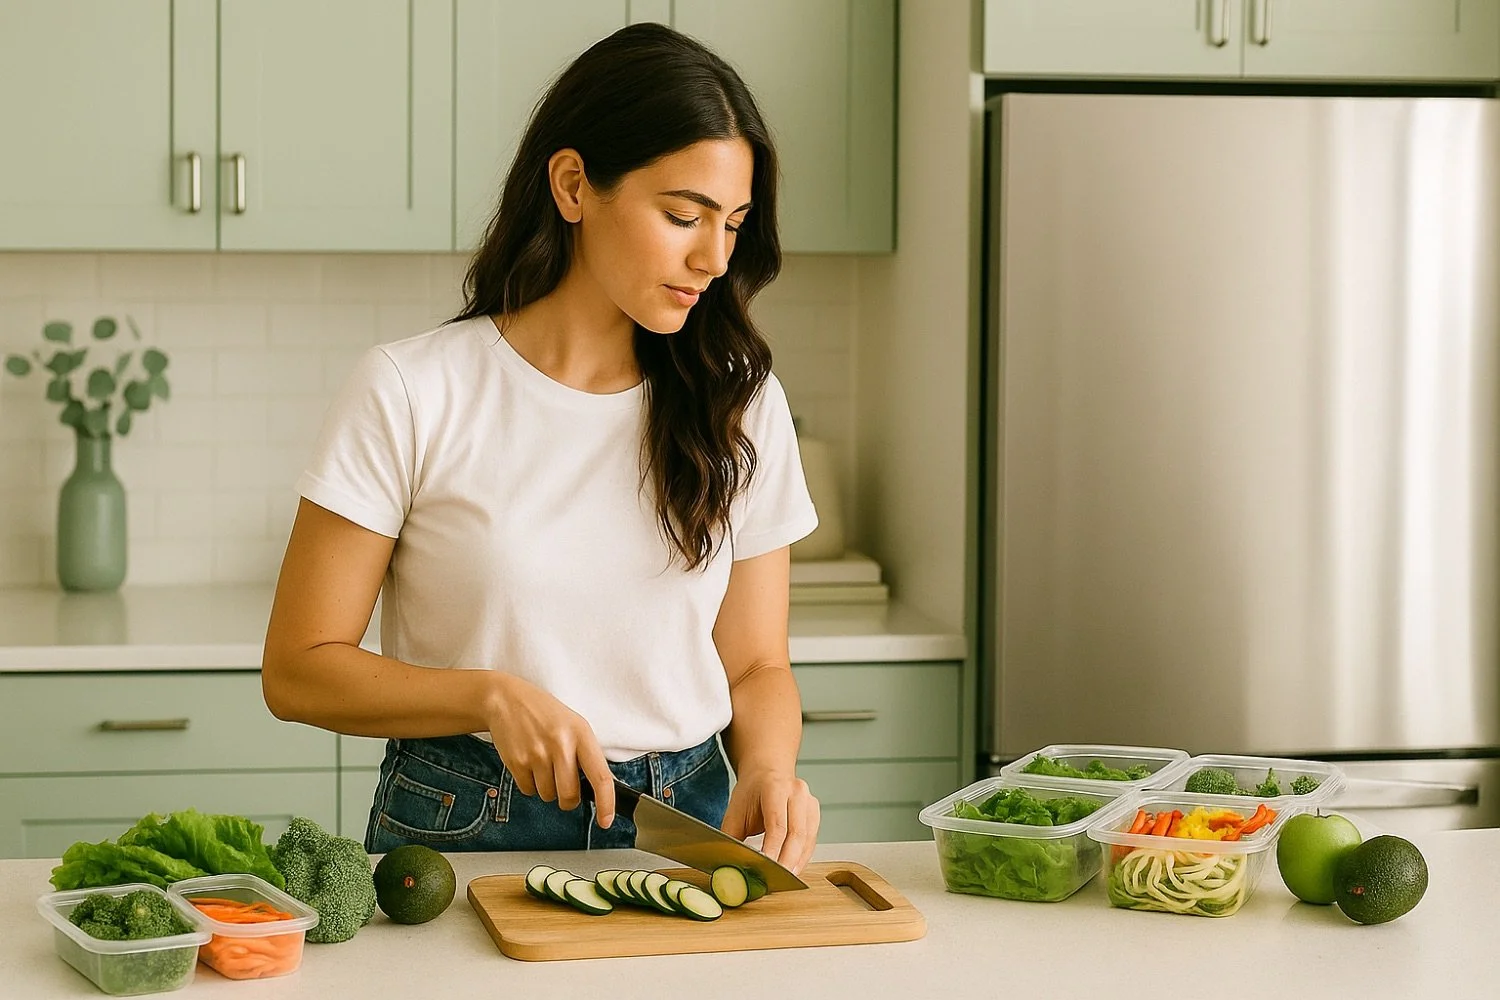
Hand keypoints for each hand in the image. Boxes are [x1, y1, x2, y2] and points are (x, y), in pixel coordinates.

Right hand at [485, 673, 614, 827]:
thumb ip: (586, 753)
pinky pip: (529, 791)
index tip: (606, 821)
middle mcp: (561, 744)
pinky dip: (530, 784)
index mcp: (581, 733)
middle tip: (563, 783)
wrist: (507, 699)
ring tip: (542, 762)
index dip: (606, 803)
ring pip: (548, 796)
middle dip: (568, 799)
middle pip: (570, 795)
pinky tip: (529, 762)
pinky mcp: (517, 762)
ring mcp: (537, 754)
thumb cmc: (545, 714)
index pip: (600, 776)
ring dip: (547, 788)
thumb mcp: (573, 725)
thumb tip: (597, 789)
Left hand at [720, 769, 819, 874]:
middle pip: (797, 833)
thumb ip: (732, 837)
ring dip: (798, 861)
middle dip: (787, 860)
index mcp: (775, 788)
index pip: (777, 825)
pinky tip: (794, 868)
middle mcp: (796, 792)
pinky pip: (812, 840)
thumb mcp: (735, 810)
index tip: (766, 868)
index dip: (773, 849)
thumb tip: (729, 864)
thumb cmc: (751, 792)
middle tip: (778, 879)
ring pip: (807, 839)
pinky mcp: (814, 813)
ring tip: (786, 878)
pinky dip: (803, 856)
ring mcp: (809, 801)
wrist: (768, 771)